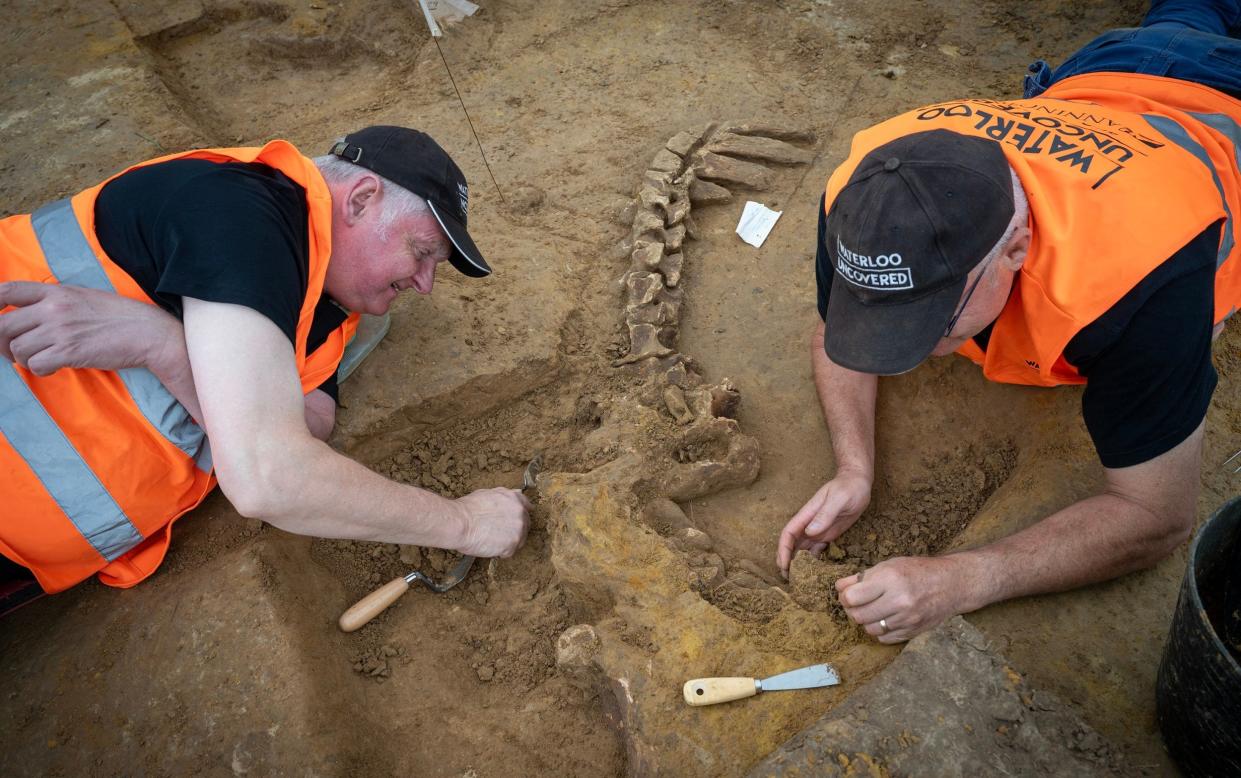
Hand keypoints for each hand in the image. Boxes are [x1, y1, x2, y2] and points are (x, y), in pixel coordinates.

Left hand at [0, 281, 179, 375]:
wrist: (148, 332)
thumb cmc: (119, 317)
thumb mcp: (83, 297)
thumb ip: (55, 301)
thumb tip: (29, 314)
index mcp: (56, 292)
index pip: (6, 291)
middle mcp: (53, 308)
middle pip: (2, 325)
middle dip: (2, 343)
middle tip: (13, 352)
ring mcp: (61, 330)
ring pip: (17, 349)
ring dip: (24, 359)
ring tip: (42, 360)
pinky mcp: (70, 352)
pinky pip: (36, 365)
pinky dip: (40, 370)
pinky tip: (54, 368)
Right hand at [453, 487, 531, 557]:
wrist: (460, 522)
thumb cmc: (468, 508)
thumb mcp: (488, 493)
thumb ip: (503, 496)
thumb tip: (511, 495)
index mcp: (515, 499)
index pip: (526, 506)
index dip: (520, 514)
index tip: (516, 519)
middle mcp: (520, 513)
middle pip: (525, 525)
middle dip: (514, 530)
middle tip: (499, 534)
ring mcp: (518, 530)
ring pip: (519, 540)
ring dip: (507, 542)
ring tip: (491, 540)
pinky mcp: (512, 545)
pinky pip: (509, 552)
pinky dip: (500, 552)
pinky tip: (489, 547)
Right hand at [777, 471, 871, 576]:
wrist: (857, 482)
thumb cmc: (848, 487)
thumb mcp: (839, 499)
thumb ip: (825, 514)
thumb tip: (810, 532)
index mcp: (807, 515)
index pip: (788, 534)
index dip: (783, 549)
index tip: (783, 565)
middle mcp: (809, 524)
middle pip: (792, 544)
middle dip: (787, 561)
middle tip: (788, 579)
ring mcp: (818, 530)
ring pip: (802, 550)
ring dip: (799, 564)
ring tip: (800, 581)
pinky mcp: (827, 535)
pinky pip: (816, 550)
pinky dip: (813, 562)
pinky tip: (815, 573)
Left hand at [834, 556, 968, 643]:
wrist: (951, 584)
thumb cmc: (917, 571)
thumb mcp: (889, 565)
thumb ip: (863, 577)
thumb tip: (839, 588)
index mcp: (890, 579)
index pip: (851, 597)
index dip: (845, 596)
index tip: (847, 593)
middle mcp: (898, 601)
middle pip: (857, 616)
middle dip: (852, 609)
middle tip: (857, 602)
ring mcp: (906, 619)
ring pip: (869, 629)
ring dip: (866, 620)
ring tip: (872, 609)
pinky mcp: (912, 632)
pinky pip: (883, 638)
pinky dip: (879, 630)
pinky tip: (884, 618)